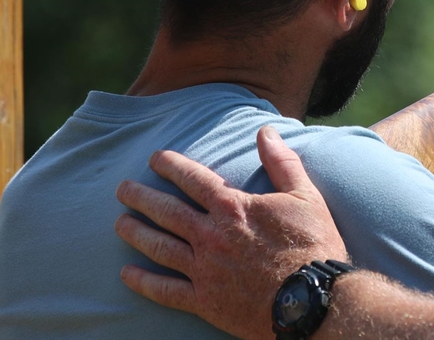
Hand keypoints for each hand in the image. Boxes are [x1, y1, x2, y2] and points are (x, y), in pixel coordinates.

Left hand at [114, 126, 346, 339]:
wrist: (313, 300)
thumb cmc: (313, 246)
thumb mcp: (305, 196)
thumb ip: (282, 162)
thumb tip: (265, 131)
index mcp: (233, 208)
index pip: (193, 179)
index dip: (171, 166)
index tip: (155, 158)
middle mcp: (211, 236)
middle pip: (166, 211)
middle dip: (141, 197)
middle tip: (123, 189)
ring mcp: (204, 270)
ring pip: (159, 247)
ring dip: (136, 233)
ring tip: (120, 224)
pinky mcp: (205, 301)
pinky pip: (165, 291)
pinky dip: (143, 282)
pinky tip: (127, 274)